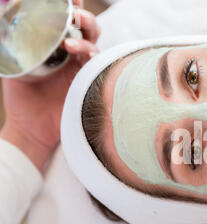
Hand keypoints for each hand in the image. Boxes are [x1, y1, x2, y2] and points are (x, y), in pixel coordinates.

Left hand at [0, 0, 99, 169]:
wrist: (31, 127)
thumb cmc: (23, 98)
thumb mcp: (11, 65)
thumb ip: (10, 44)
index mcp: (59, 48)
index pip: (69, 22)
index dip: (72, 7)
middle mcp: (74, 56)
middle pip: (88, 28)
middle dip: (84, 16)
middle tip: (74, 9)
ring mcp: (83, 69)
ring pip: (94, 43)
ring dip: (86, 33)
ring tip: (71, 31)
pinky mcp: (88, 83)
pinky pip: (96, 63)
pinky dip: (87, 53)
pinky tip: (74, 50)